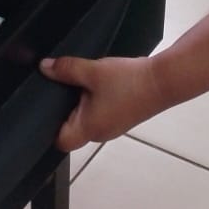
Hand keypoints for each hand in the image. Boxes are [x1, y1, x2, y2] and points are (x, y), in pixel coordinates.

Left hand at [39, 53, 161, 151]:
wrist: (163, 81)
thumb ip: (66, 69)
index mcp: (89, 129)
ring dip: (82, 106)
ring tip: (80, 85)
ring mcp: (113, 128)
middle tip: (59, 90)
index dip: (49, 127)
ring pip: (87, 122)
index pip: (60, 141)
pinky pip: (101, 115)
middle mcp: (100, 134)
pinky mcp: (123, 119)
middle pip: (72, 132)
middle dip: (64, 112)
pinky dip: (96, 103)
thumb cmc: (129, 82)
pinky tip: (98, 85)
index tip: (46, 107)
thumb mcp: (92, 71)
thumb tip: (44, 67)